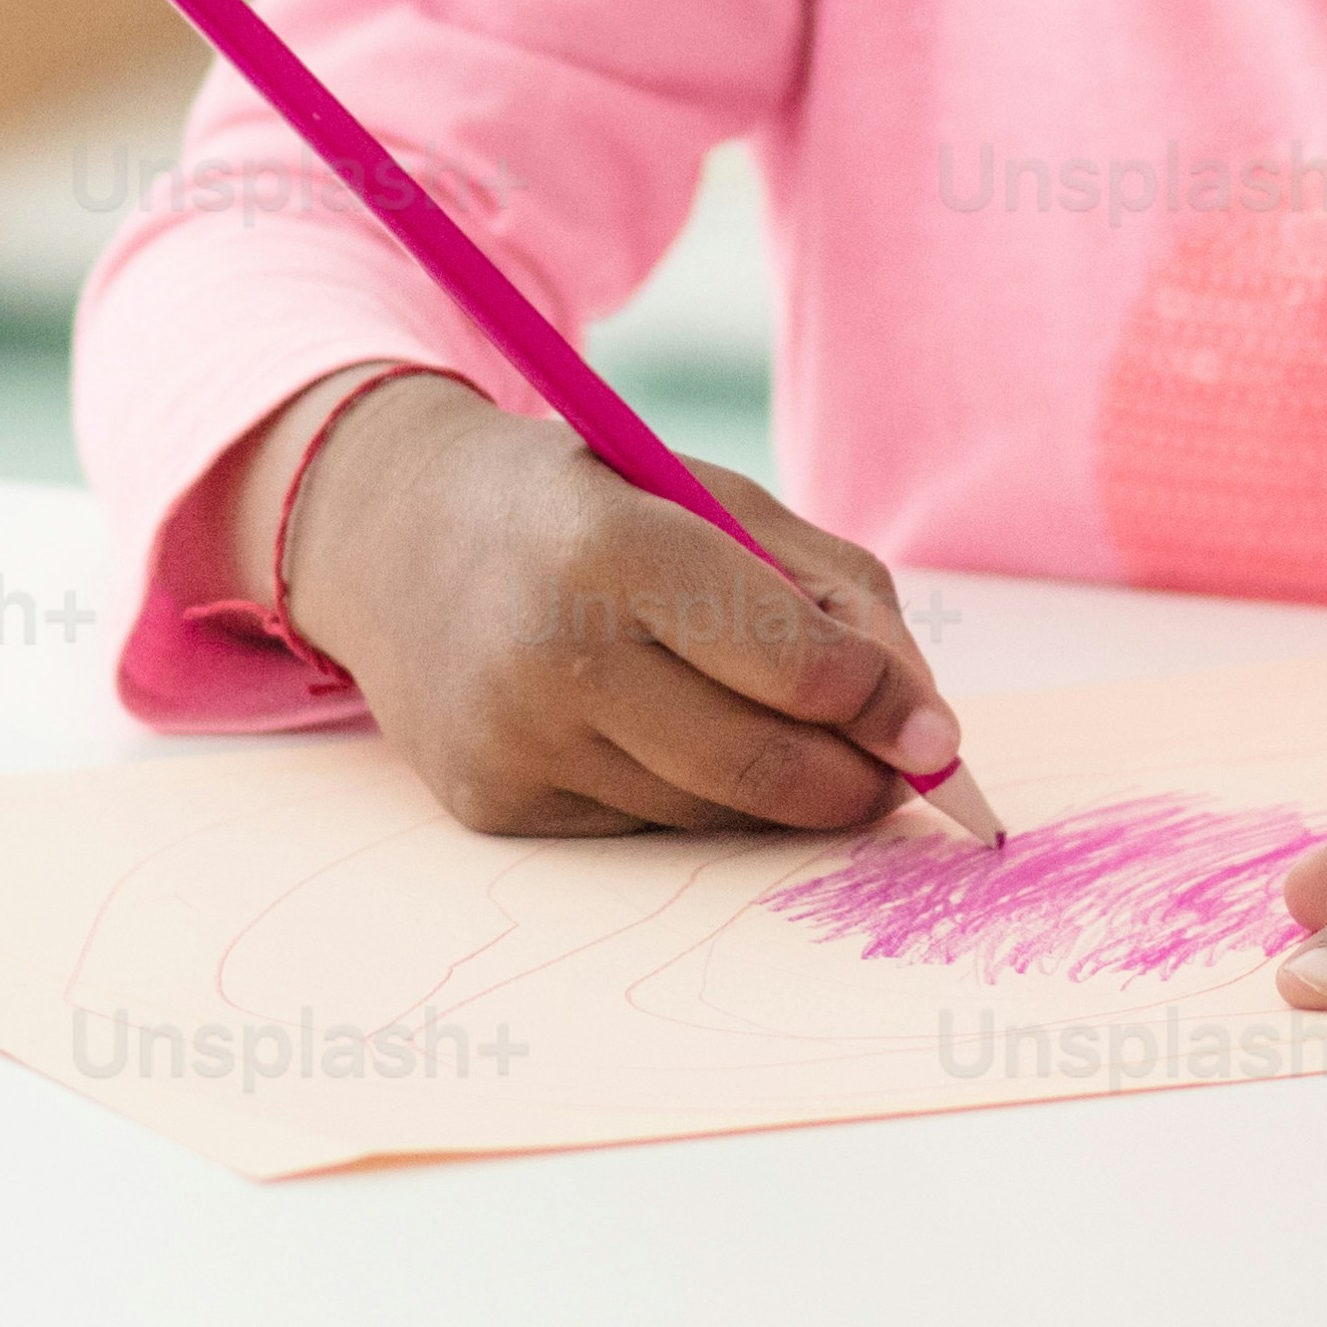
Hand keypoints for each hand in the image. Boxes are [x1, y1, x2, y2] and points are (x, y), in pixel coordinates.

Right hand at [281, 375, 977, 836]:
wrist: (393, 533)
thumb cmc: (589, 506)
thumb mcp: (714, 498)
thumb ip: (836, 594)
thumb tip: (924, 729)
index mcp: (612, 545)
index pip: (790, 663)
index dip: (881, 705)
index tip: (933, 732)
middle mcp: (550, 651)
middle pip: (759, 762)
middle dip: (855, 781)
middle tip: (899, 773)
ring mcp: (514, 739)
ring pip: (710, 808)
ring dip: (775, 788)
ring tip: (778, 731)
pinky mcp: (494, 803)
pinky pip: (644, 829)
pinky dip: (690, 795)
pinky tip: (668, 734)